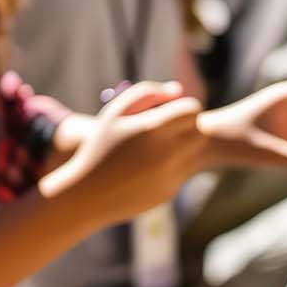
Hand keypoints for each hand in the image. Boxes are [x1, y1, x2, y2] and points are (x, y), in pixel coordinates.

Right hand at [47, 81, 205, 225]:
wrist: (87, 195)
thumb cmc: (99, 147)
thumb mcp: (115, 113)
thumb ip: (147, 93)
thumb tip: (178, 90)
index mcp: (152, 130)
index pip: (192, 110)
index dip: (183, 108)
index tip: (168, 112)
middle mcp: (166, 154)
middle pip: (200, 133)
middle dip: (188, 128)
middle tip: (168, 129)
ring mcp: (169, 176)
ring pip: (195, 154)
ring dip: (183, 148)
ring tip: (156, 146)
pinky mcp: (169, 192)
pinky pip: (182, 173)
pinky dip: (171, 167)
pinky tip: (147, 167)